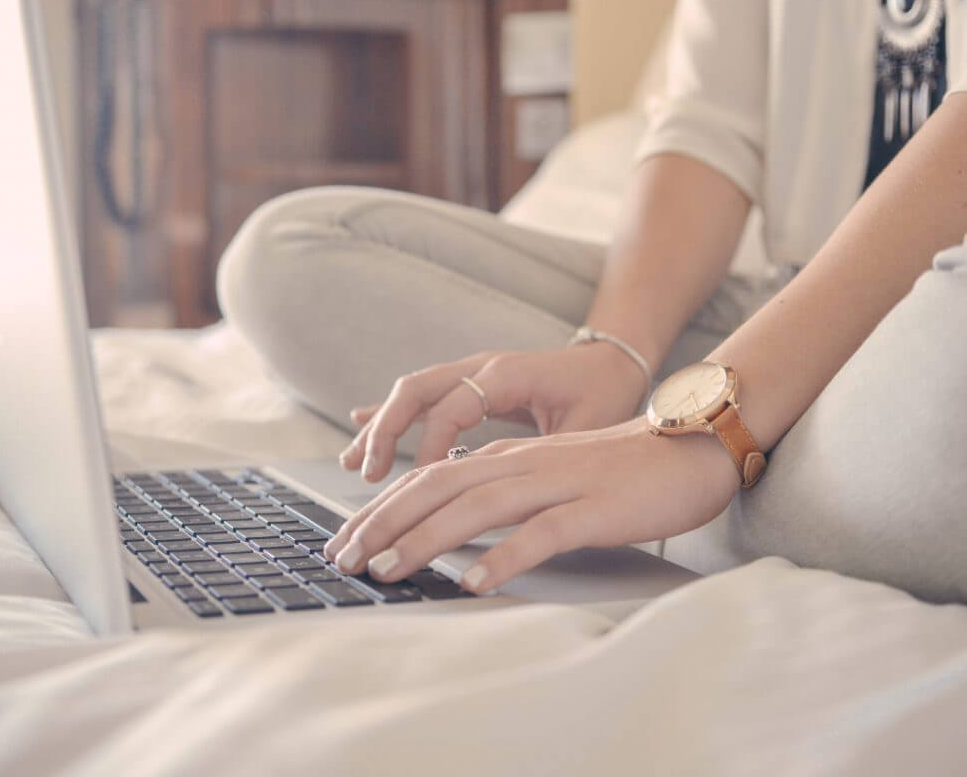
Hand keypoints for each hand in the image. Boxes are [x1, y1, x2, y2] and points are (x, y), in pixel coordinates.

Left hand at [324, 418, 739, 592]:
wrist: (687, 448)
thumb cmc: (617, 469)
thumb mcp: (548, 474)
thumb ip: (503, 490)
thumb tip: (452, 522)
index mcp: (508, 458)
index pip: (429, 478)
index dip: (382, 508)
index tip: (347, 540)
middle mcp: (522, 464)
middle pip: (438, 488)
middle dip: (384, 523)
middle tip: (343, 558)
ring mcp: (557, 484)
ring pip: (478, 507)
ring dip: (426, 539)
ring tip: (387, 569)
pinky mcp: (592, 509)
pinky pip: (542, 534)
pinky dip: (504, 557)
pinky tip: (474, 582)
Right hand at [342, 343, 649, 481]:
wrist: (612, 361)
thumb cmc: (603, 394)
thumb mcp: (587, 426)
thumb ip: (550, 452)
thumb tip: (515, 494)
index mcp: (508, 374)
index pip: (453, 408)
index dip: (431, 447)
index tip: (419, 486)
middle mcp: (481, 366)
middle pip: (416, 390)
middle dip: (385, 432)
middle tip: (367, 476)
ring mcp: (471, 371)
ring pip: (411, 392)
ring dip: (380, 427)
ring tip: (353, 466)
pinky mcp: (469, 383)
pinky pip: (421, 396)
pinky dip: (391, 414)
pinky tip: (361, 428)